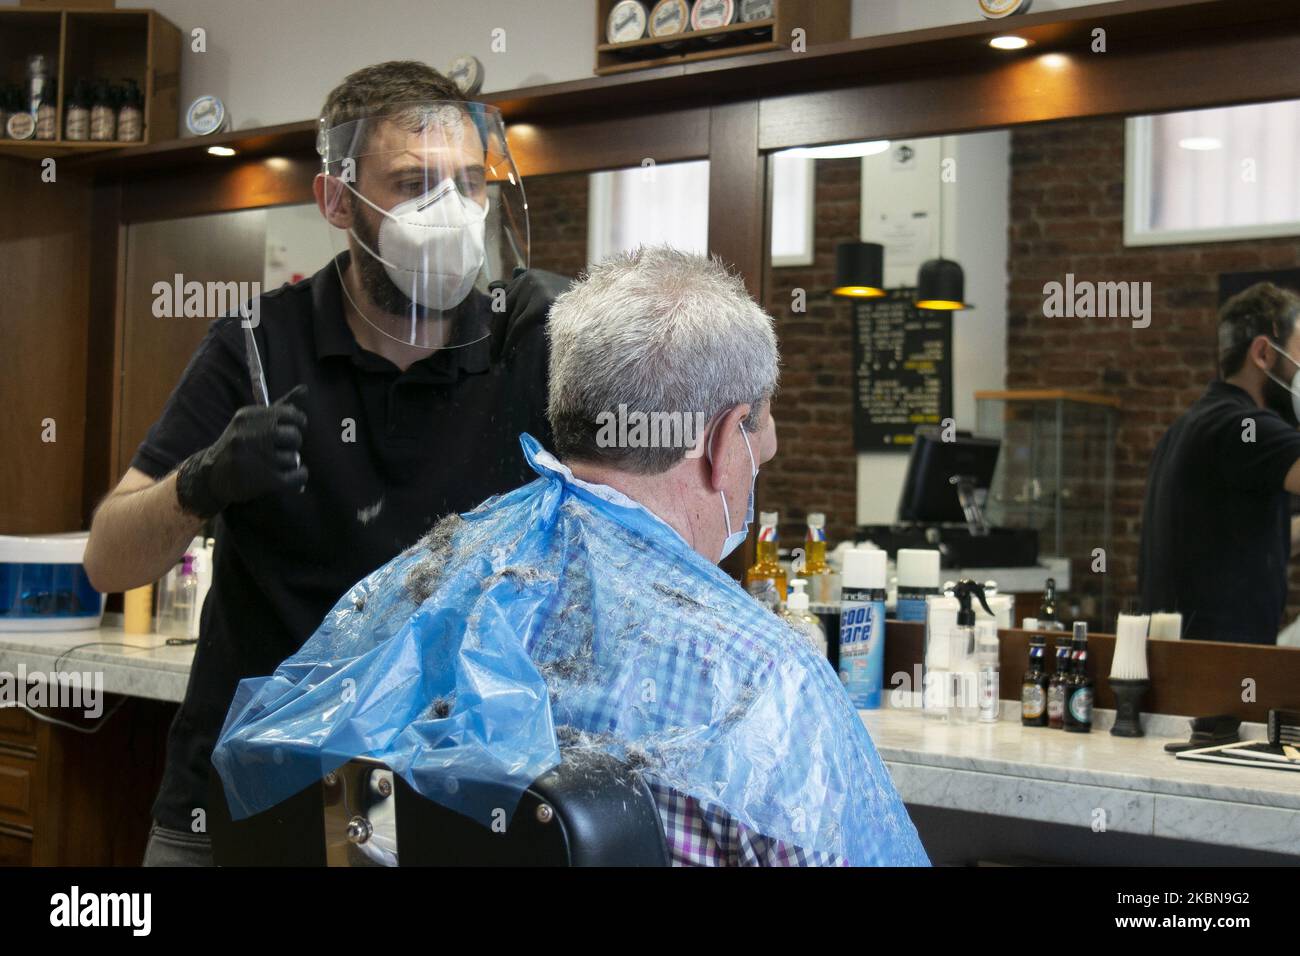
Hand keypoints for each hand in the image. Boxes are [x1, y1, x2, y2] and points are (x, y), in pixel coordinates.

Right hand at [176, 385, 308, 517]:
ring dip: (289, 463)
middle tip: (281, 449)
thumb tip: (305, 388)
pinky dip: (298, 477)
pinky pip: (298, 477)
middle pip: (295, 436)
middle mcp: (251, 435)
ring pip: (294, 458)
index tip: (289, 431)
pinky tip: (288, 477)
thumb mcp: (252, 422)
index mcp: (248, 417)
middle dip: (292, 444)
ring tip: (274, 465)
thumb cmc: (238, 445)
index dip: (296, 424)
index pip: (291, 415)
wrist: (211, 476)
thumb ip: (279, 408)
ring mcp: (257, 458)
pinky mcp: (264, 480)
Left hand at [488, 268, 567, 363]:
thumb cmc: (575, 307)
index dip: (497, 322)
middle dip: (496, 333)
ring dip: (501, 341)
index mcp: (529, 275)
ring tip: (499, 358)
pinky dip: (510, 342)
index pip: (504, 300)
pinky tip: (506, 354)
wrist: (598, 307)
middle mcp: (528, 278)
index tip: (494, 340)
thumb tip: (493, 288)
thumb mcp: (547, 299)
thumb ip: (525, 298)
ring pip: (509, 319)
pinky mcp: (540, 302)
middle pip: (502, 309)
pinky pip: (518, 326)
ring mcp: (534, 288)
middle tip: (492, 354)